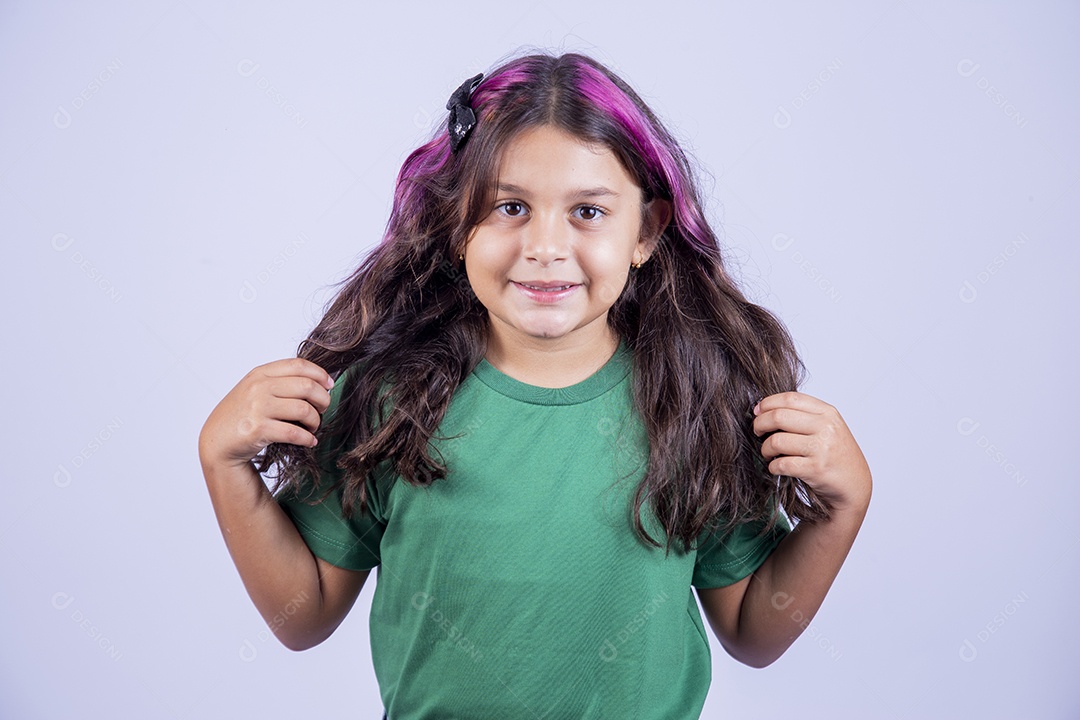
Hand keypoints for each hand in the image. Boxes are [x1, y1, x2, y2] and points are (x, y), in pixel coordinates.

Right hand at [198, 358, 335, 470]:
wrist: (217, 441)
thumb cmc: (241, 415)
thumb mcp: (254, 389)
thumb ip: (279, 381)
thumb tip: (318, 381)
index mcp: (260, 374)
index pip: (298, 365)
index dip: (320, 374)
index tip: (329, 384)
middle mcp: (259, 387)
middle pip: (307, 386)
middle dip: (323, 399)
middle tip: (323, 409)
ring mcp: (258, 408)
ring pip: (304, 409)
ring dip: (316, 420)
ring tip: (313, 426)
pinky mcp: (259, 430)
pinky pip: (295, 432)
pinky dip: (307, 438)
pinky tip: (309, 441)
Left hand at [752, 391, 870, 513]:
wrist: (855, 485)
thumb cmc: (836, 455)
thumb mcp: (828, 427)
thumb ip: (804, 415)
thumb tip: (764, 409)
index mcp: (828, 412)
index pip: (790, 398)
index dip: (767, 403)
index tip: (757, 412)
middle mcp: (826, 427)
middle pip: (779, 416)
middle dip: (760, 424)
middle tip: (757, 432)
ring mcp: (822, 448)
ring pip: (776, 441)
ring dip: (765, 449)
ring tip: (768, 453)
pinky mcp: (815, 469)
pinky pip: (781, 464)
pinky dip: (772, 466)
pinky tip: (776, 467)